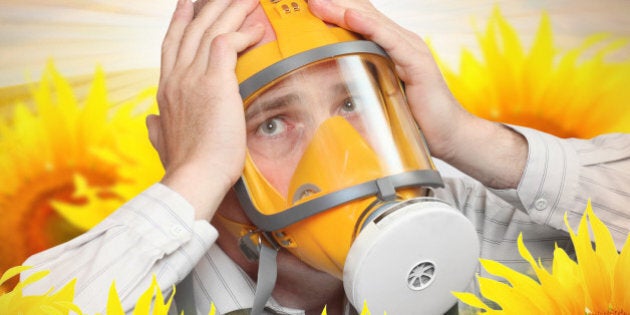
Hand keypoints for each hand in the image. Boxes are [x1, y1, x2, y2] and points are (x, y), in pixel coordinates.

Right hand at [147, 0, 263, 218]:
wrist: (194, 178)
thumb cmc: (186, 166)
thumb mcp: (164, 142)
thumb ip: (158, 128)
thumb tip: (152, 121)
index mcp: (166, 90)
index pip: (172, 45)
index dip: (180, 22)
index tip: (186, 5)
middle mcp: (176, 78)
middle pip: (192, 29)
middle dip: (209, 6)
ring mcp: (193, 78)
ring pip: (210, 29)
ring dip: (230, 9)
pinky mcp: (214, 82)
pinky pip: (227, 43)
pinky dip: (242, 33)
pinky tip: (256, 29)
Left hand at [308, 0, 526, 187]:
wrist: (450, 135)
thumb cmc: (416, 118)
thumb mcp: (381, 96)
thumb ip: (362, 84)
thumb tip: (330, 87)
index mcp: (390, 47)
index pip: (360, 20)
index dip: (335, 10)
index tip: (307, 7)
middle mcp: (401, 42)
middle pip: (363, 14)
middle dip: (333, 5)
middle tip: (307, 0)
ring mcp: (411, 49)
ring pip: (372, 22)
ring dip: (342, 9)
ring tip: (318, 3)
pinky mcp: (417, 62)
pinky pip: (389, 40)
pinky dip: (368, 26)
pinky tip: (350, 16)